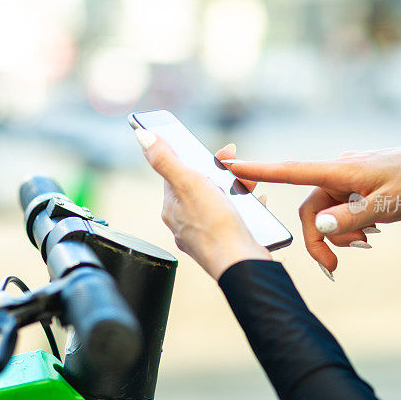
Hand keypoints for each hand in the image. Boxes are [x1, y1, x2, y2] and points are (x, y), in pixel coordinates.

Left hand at [135, 129, 271, 279]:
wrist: (240, 264)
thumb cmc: (214, 226)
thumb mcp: (188, 183)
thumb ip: (166, 160)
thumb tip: (143, 135)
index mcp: (172, 207)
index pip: (177, 172)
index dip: (194, 156)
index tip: (212, 151)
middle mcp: (185, 222)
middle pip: (200, 185)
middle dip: (221, 173)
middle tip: (235, 165)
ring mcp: (205, 234)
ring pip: (220, 202)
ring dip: (236, 189)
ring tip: (249, 187)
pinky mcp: (226, 243)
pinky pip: (235, 218)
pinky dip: (246, 208)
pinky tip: (257, 205)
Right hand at [219, 145, 400, 272]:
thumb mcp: (389, 206)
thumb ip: (351, 217)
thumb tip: (317, 225)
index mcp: (342, 170)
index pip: (292, 170)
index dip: (259, 171)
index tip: (230, 168)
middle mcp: (339, 171)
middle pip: (309, 208)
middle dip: (317, 238)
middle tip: (331, 268)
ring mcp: (348, 178)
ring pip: (325, 212)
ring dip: (337, 234)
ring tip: (364, 242)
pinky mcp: (356, 185)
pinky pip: (340, 209)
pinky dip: (347, 225)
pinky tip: (369, 230)